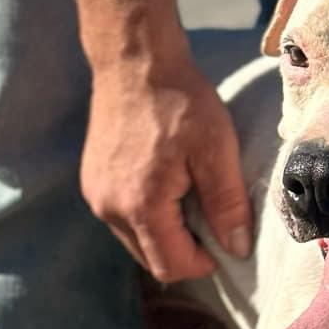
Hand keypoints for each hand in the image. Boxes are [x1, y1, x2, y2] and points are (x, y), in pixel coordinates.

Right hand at [81, 56, 252, 282]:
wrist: (135, 60)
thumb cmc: (179, 101)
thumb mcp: (216, 149)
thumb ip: (227, 204)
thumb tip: (237, 249)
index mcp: (140, 206)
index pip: (171, 267)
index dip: (204, 262)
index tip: (225, 238)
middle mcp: (108, 209)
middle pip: (150, 258)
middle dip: (184, 250)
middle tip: (210, 216)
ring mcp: (95, 195)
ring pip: (135, 239)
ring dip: (164, 232)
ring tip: (188, 194)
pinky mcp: (91, 180)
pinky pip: (121, 216)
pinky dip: (146, 214)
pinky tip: (165, 182)